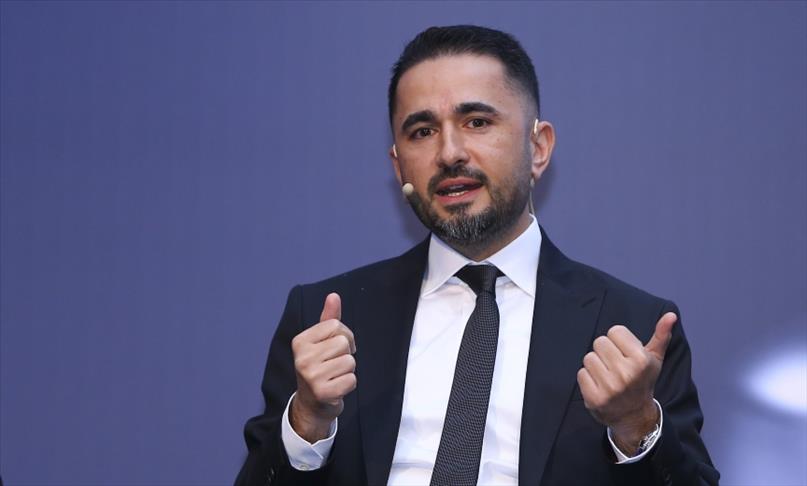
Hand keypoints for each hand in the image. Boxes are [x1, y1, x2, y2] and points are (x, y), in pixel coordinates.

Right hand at [290, 293, 356, 442]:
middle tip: (335, 364)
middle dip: (346, 353)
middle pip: (344, 343)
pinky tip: (336, 387)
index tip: (337, 348)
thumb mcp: (321, 341)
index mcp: (300, 341)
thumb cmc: (319, 367)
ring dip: (348, 370)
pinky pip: (352, 380)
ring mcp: (311, 376)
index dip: (344, 335)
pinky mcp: (322, 392)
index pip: (335, 325)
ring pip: (350, 361)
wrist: (311, 403)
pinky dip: (349, 384)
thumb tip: (334, 296)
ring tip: (335, 375)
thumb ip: (329, 318)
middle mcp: (302, 358)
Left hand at [576, 312, 676, 453]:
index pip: (615, 331)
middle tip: (615, 365)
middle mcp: (626, 373)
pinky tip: (600, 385)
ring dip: (596, 364)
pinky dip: (588, 378)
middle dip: (606, 351)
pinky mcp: (595, 398)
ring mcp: (609, 387)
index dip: (619, 341)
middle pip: (599, 342)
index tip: (625, 354)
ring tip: (608, 375)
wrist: (634, 416)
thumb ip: (661, 335)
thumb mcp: (654, 359)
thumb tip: (671, 315)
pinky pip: (581, 373)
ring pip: (589, 357)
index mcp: (641, 360)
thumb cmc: (642, 381)